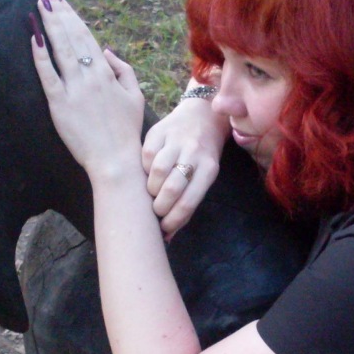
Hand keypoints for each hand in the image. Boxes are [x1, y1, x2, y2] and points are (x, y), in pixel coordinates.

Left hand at [30, 0, 144, 181]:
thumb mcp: (135, 97)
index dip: (71, 16)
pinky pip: (48, 76)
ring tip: (39, 4)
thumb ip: (124, 70)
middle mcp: (90, 77)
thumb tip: (106, 50)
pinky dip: (40, 55)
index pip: (86, 37)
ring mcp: (74, 90)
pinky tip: (34, 37)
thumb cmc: (126, 131)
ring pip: (60, 50)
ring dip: (49, 24)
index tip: (60, 0)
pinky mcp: (60, 105)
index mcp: (107, 73)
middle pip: (71, 37)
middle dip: (57, 12)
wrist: (116, 160)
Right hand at [142, 90, 228, 239]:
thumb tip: (167, 237)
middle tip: (156, 211)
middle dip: (159, 207)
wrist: (202, 116)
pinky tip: (149, 172)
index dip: (173, 221)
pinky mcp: (158, 131)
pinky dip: (144, 169)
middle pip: (171, 189)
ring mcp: (176, 140)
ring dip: (150, 189)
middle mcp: (194, 153)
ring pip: (156, 172)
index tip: (165, 229)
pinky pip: (146, 155)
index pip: (188, 202)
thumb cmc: (203, 156)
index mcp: (209, 169)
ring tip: (152, 193)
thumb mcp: (204, 177)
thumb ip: (188, 204)